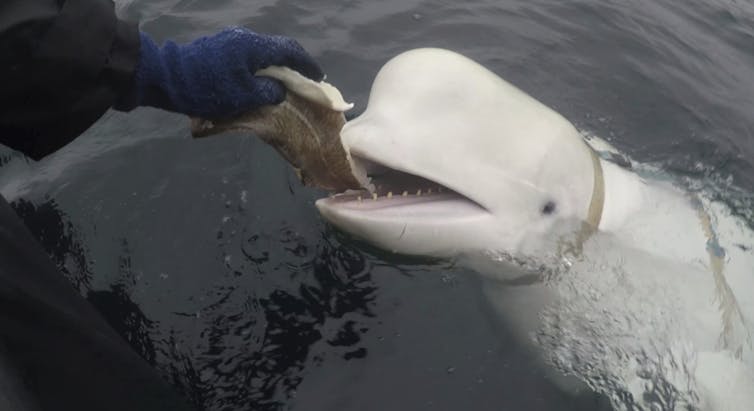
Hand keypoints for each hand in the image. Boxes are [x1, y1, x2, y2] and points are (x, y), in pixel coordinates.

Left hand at [115, 27, 323, 117]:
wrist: (166, 78)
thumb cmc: (207, 89)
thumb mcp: (244, 97)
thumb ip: (269, 92)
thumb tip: (278, 90)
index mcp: (255, 47)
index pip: (290, 52)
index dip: (307, 65)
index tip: (318, 78)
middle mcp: (245, 39)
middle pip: (278, 49)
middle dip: (294, 65)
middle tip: (304, 81)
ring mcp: (231, 41)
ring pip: (263, 52)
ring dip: (276, 67)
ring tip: (283, 84)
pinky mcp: (220, 48)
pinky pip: (249, 56)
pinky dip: (261, 67)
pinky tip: (260, 81)